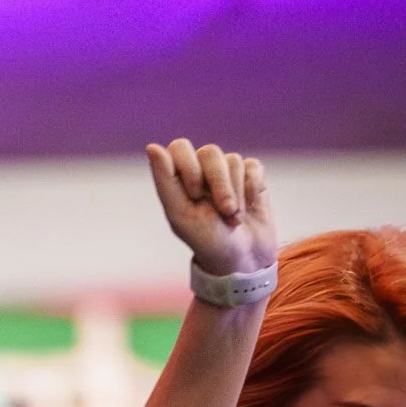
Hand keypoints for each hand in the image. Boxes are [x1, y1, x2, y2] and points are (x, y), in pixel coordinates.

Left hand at [146, 137, 275, 287]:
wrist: (241, 260)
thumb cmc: (205, 240)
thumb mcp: (179, 214)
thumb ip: (164, 180)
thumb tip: (152, 146)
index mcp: (180, 176)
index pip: (180, 147)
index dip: (190, 169)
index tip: (195, 196)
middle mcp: (203, 168)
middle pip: (210, 151)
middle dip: (219, 184)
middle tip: (223, 212)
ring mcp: (229, 170)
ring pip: (234, 160)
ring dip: (236, 194)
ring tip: (234, 218)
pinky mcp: (252, 175)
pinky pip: (253, 166)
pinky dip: (251, 189)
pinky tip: (249, 207)